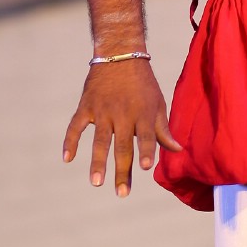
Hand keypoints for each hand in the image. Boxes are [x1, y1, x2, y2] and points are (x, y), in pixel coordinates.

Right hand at [63, 60, 181, 196]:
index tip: (145, 167)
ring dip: (98, 162)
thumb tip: (178, 150)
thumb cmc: (143, 83)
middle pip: (123, 145)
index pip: (146, 135)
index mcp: (142, 113)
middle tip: (122, 193)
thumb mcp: (158, 103)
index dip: (146, 150)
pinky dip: (70, 141)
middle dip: (122, 170)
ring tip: (96, 182)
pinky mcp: (86, 106)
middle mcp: (122, 113)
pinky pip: (75, 126)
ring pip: (100, 140)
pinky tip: (67, 158)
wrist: (119, 54)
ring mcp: (102, 111)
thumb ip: (164, 129)